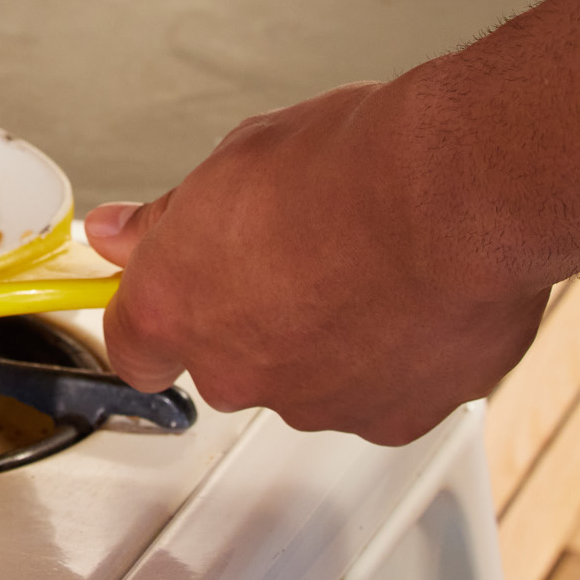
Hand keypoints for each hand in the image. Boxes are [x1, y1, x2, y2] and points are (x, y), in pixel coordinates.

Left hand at [83, 0, 579, 442]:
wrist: (462, 190)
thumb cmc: (356, 163)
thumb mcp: (238, 159)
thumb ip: (167, 219)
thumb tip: (117, 232)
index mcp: (179, 306)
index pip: (133, 346)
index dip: (160, 317)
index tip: (177, 290)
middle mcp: (238, 372)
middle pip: (231, 363)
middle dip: (259, 319)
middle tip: (302, 253)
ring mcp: (317, 404)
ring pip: (312, 382)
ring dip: (333, 339)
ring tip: (374, 264)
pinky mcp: (393, 420)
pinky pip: (384, 395)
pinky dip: (399, 359)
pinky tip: (419, 297)